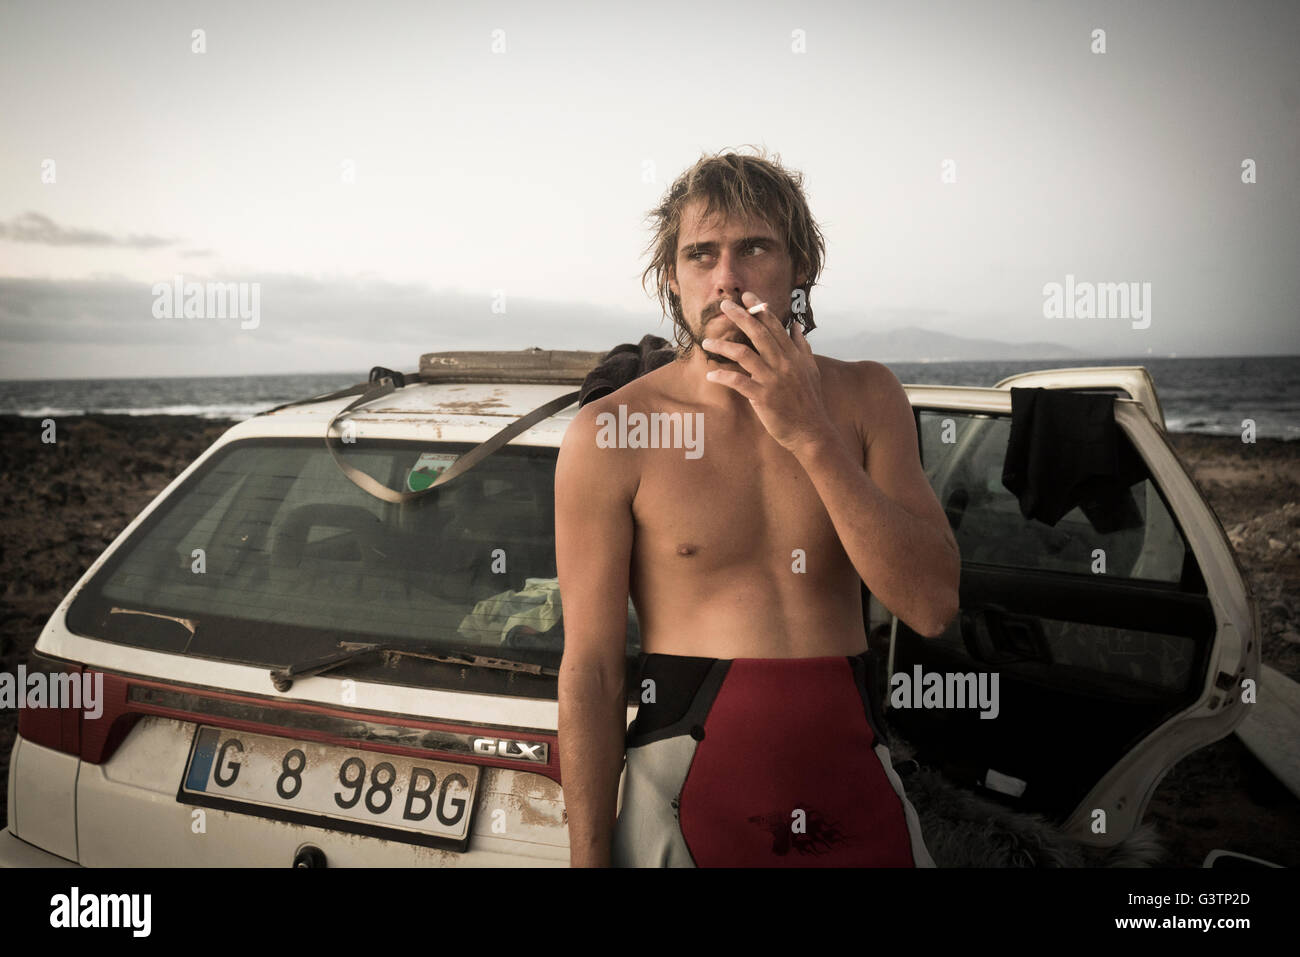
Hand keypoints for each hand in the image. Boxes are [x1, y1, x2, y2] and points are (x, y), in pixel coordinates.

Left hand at [704, 292, 835, 454]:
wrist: (811, 431)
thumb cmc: (809, 402)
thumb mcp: (811, 370)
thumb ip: (802, 347)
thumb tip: (796, 326)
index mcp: (794, 355)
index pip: (774, 325)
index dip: (759, 308)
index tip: (746, 295)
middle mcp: (784, 363)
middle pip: (758, 333)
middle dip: (740, 316)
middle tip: (724, 305)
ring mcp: (773, 380)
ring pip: (744, 354)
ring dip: (723, 346)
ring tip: (707, 342)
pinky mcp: (763, 397)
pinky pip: (738, 382)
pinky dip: (723, 376)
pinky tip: (711, 374)